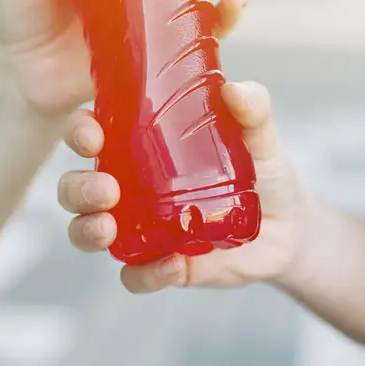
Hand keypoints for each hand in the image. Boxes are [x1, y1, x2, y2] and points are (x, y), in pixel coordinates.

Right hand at [57, 81, 307, 292]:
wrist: (289, 228)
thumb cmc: (263, 170)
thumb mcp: (260, 137)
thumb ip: (253, 111)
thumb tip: (235, 90)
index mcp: (139, 144)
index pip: (90, 132)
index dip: (78, 131)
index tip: (91, 135)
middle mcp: (129, 185)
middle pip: (75, 186)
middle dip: (77, 189)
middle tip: (106, 190)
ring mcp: (139, 228)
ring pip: (87, 231)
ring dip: (86, 231)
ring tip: (108, 230)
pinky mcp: (159, 264)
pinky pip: (135, 275)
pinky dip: (145, 274)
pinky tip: (172, 265)